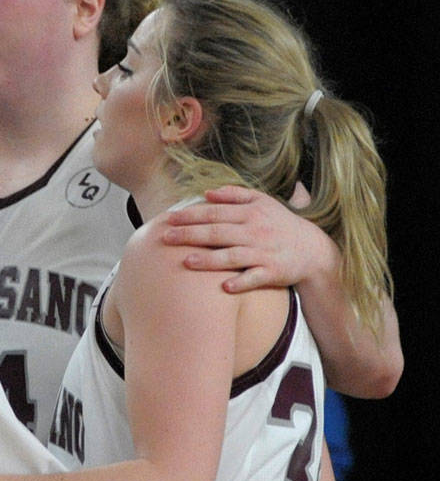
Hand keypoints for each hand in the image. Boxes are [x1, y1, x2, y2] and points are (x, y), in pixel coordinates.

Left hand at [161, 185, 333, 292]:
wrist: (313, 249)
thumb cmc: (280, 224)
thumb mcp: (262, 202)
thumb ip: (234, 194)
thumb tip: (206, 193)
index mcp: (251, 213)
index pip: (215, 212)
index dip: (191, 215)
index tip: (169, 219)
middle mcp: (255, 232)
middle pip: (218, 233)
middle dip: (190, 235)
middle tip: (166, 238)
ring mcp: (264, 253)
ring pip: (232, 256)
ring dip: (209, 259)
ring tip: (186, 261)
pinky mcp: (273, 272)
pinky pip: (255, 278)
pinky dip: (241, 282)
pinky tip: (224, 287)